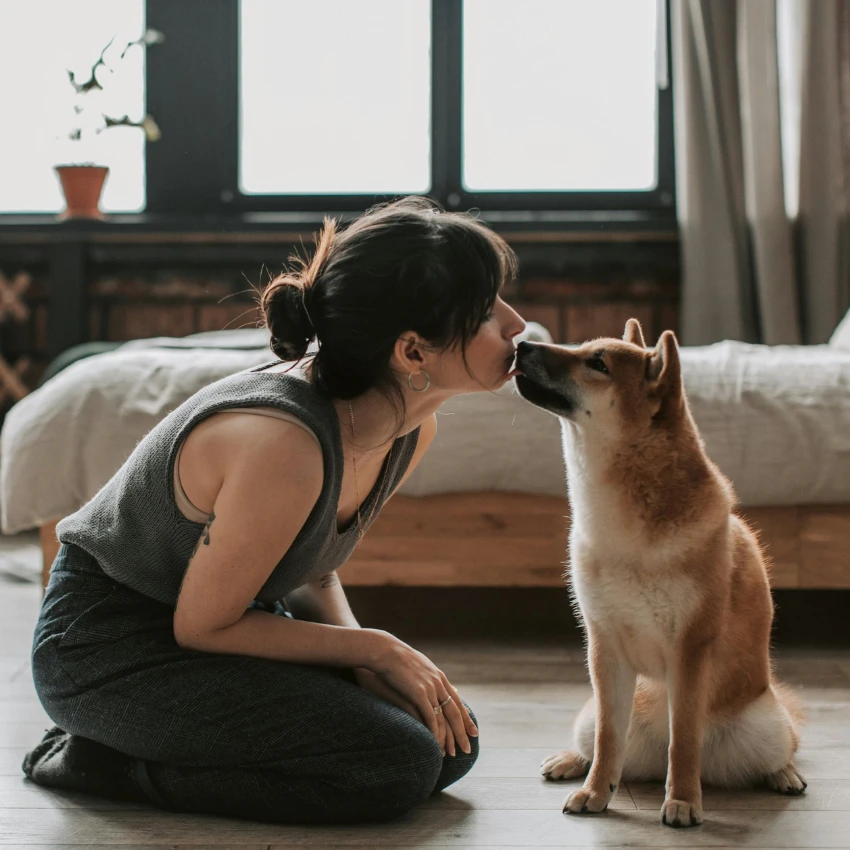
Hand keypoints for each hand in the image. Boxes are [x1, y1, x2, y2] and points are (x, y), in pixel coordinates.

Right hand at [362, 631, 477, 756]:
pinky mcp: (419, 694)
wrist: (385, 651)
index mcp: (439, 677)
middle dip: (462, 733)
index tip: (472, 731)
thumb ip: (426, 677)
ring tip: (450, 754)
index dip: (465, 718)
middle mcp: (439, 683)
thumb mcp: (417, 667)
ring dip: (449, 738)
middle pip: (455, 713)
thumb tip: (430, 683)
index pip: (457, 702)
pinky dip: (435, 733)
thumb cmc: (396, 659)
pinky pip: (431, 718)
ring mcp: (430, 688)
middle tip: (467, 750)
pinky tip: (436, 745)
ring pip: (445, 719)